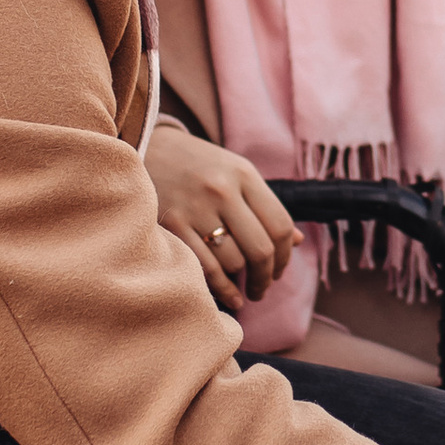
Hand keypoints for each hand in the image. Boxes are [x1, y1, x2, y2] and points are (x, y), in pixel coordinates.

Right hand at [143, 122, 297, 308]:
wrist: (146, 147)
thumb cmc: (198, 166)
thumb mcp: (235, 173)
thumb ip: (264, 205)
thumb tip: (297, 241)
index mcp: (244, 174)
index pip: (281, 225)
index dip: (285, 256)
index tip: (278, 271)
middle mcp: (223, 189)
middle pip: (261, 248)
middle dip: (266, 277)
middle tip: (262, 289)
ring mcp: (195, 207)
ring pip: (234, 261)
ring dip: (241, 280)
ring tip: (240, 285)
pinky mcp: (171, 224)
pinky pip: (206, 267)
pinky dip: (223, 289)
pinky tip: (231, 297)